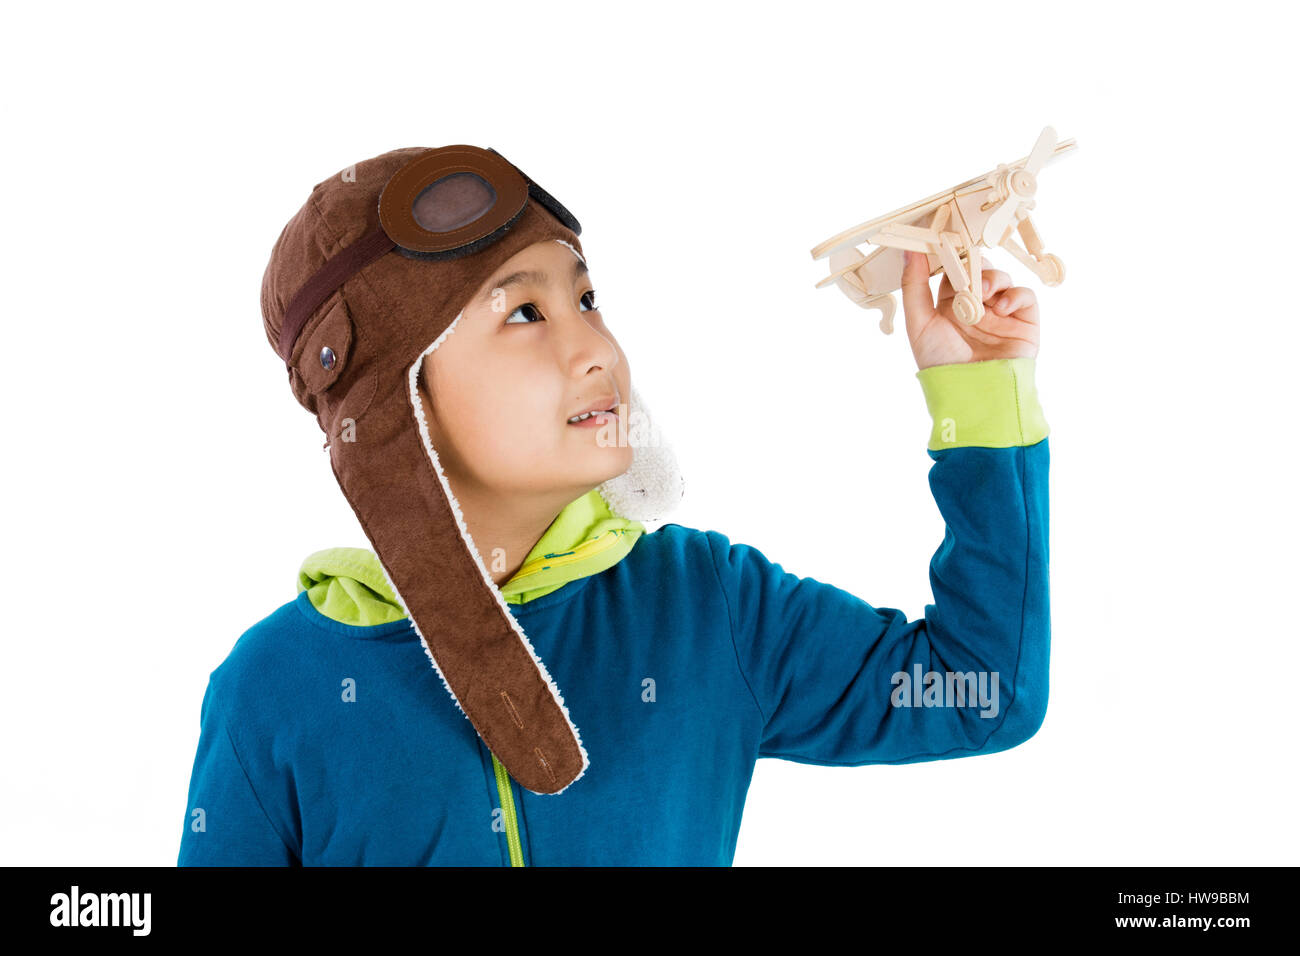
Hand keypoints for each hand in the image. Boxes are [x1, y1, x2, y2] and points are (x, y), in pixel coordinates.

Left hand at [900, 250, 1039, 369]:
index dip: (950, 256)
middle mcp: (975, 307)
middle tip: (967, 263)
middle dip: (973, 264)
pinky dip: (1015, 295)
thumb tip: (908, 251)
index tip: (944, 241)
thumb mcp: (918, 323)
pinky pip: (1025, 296)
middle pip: (979, 270)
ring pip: (1001, 279)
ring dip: (993, 279)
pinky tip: (1000, 308)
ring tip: (983, 293)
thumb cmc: (941, 364)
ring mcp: (1000, 313)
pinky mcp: (1023, 322)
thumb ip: (913, 286)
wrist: (971, 393)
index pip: (951, 271)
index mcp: (949, 306)